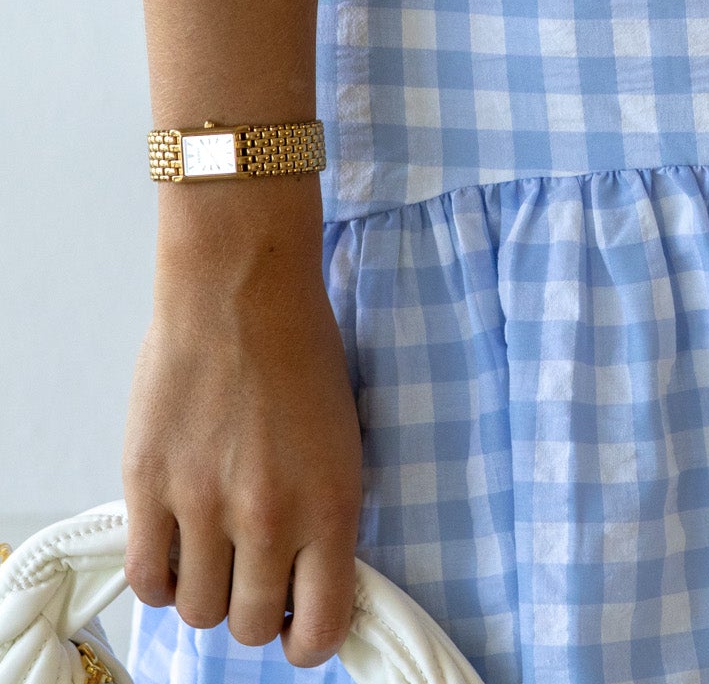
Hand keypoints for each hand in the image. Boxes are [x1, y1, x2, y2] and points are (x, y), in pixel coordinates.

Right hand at [123, 192, 362, 668]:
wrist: (241, 287)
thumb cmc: (302, 348)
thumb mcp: (343, 439)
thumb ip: (325, 514)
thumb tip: (308, 579)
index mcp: (330, 506)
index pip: (321, 628)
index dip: (307, 638)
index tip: (298, 619)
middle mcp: (268, 517)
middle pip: (250, 626)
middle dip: (254, 610)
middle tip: (251, 573)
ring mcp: (203, 504)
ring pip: (197, 610)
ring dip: (205, 590)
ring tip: (210, 551)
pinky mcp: (149, 486)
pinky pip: (147, 578)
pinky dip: (160, 575)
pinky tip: (173, 543)